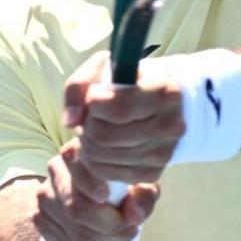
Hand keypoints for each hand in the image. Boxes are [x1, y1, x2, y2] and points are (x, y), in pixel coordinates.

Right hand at [33, 137, 159, 240]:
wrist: (101, 199)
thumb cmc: (125, 186)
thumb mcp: (142, 185)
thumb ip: (143, 197)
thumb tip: (134, 217)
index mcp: (78, 152)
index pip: (76, 168)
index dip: (90, 184)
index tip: (107, 197)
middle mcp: (55, 170)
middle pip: (76, 209)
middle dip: (111, 228)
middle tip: (133, 230)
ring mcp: (44, 196)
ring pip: (74, 234)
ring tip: (128, 240)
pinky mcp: (40, 219)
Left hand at [63, 50, 185, 184]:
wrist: (157, 102)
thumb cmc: (127, 80)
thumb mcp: (104, 67)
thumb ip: (79, 86)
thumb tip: (69, 121)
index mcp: (166, 93)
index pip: (117, 109)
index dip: (94, 103)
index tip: (95, 94)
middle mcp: (171, 126)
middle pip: (105, 136)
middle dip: (87, 125)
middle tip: (90, 115)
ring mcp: (163, 153)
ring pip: (103, 156)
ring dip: (86, 142)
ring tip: (93, 127)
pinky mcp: (152, 172)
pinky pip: (107, 172)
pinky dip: (93, 160)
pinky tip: (100, 144)